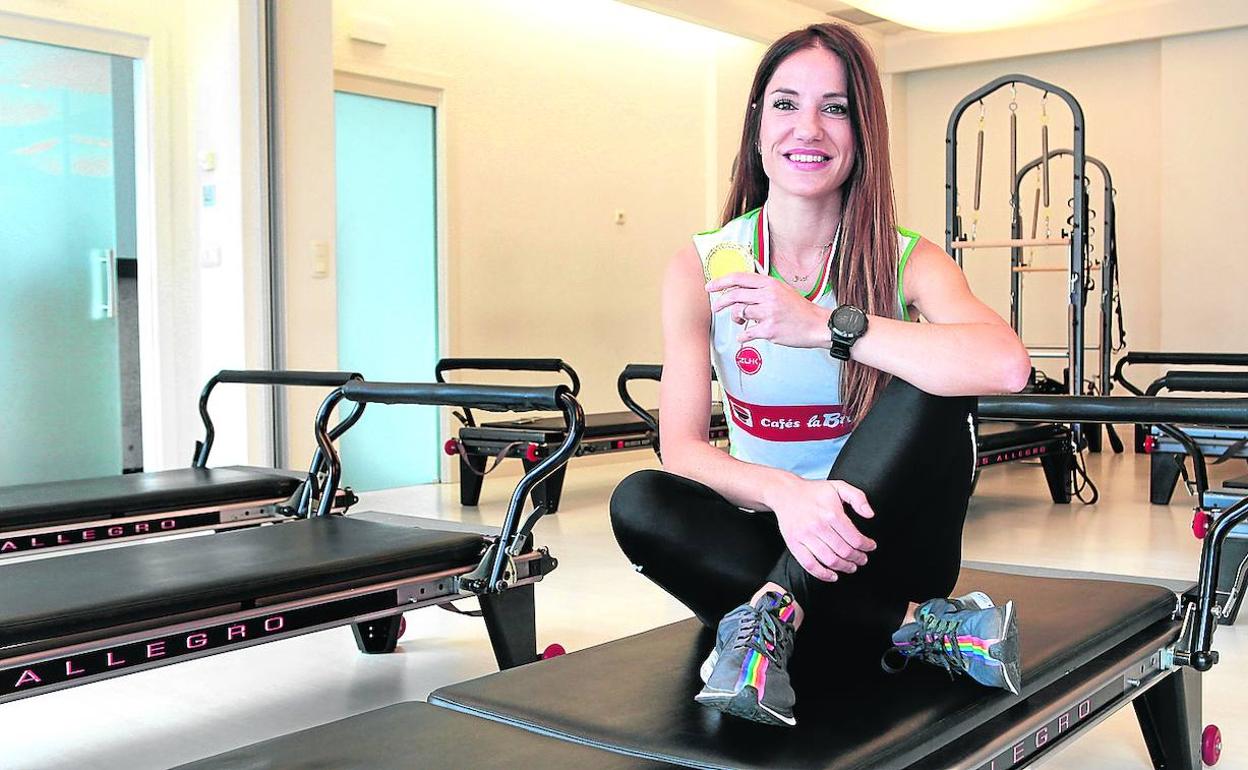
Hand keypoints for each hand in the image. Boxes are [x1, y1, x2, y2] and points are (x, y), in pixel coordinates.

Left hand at [706, 272, 829, 347]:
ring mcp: (769, 313)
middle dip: (720, 302)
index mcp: (770, 284)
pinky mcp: (769, 330)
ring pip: (739, 313)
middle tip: (715, 308)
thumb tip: (741, 287)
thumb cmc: (799, 309)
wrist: (816, 324)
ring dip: (735, 319)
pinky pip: (746, 333)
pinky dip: (742, 336)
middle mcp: (768, 296)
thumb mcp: (782, 290)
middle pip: (735, 296)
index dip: (721, 282)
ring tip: (741, 322)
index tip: (710, 287)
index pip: (739, 278)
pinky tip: (744, 336)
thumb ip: (763, 287)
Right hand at [767, 477, 876, 581]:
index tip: (870, 546)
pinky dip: (823, 574)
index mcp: (831, 513)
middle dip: (858, 558)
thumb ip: (858, 497)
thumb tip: (870, 514)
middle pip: (844, 551)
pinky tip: (832, 576)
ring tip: (851, 566)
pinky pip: (810, 565)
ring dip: (844, 567)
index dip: (866, 546)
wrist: (785, 493)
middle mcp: (818, 526)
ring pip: (830, 560)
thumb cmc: (814, 491)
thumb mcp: (839, 486)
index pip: (855, 538)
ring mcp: (805, 537)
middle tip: (862, 559)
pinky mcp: (794, 544)